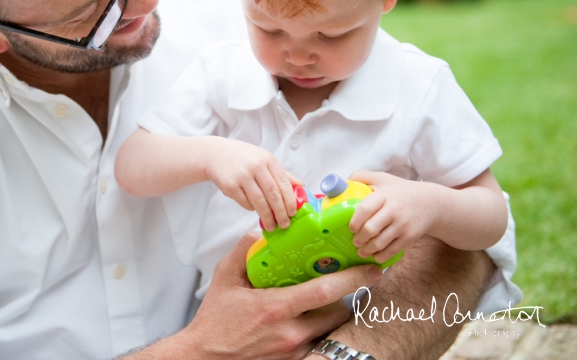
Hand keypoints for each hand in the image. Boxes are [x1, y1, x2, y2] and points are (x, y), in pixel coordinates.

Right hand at [176, 232, 383, 359]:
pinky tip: (308, 320)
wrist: (206, 355)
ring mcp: (295, 350)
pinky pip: (319, 342)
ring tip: (325, 301)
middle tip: (345, 282)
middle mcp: (291, 332)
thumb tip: (265, 231)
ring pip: (331, 329)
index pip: (326, 291)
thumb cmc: (216, 318)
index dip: (354, 278)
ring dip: (333, 313)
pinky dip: (319, 329)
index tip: (373, 269)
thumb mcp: (225, 276)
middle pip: (338, 312)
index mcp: (277, 307)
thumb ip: (246, 249)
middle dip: (346, 297)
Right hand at [203, 138, 300, 229]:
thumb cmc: (242, 157)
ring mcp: (242, 176)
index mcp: (268, 159)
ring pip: (259, 202)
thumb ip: (281, 173)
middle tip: (285, 224)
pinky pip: (245, 203)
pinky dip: (251, 209)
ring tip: (271, 226)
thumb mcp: (263, 159)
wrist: (215, 154)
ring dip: (267, 216)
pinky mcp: (230, 186)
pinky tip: (253, 209)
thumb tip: (301, 185)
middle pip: (273, 194)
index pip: (284, 183)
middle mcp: (256, 166)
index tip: (293, 213)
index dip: (290, 200)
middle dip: (281, 212)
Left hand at [348, 171, 437, 262]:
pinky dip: (381, 256)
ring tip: (361, 251)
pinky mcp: (410, 236)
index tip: (351, 227)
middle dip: (359, 238)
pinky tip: (374, 256)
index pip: (365, 208)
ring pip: (380, 242)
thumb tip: (343, 182)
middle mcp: (394, 210)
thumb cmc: (401, 191)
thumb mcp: (383, 178)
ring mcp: (403, 224)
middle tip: (355, 241)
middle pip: (371, 229)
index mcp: (385, 194)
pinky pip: (392, 250)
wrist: (431, 203)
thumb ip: (362, 177)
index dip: (355, 221)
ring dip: (367, 249)